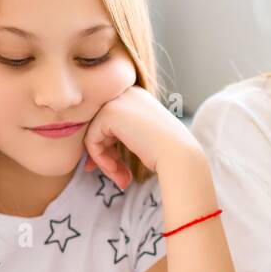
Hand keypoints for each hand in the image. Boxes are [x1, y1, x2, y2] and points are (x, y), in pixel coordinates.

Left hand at [82, 85, 197, 188]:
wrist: (178, 154)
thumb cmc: (166, 152)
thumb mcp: (142, 138)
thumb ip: (121, 137)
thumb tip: (92, 153)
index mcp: (136, 96)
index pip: (110, 123)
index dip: (109, 148)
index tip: (116, 169)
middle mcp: (125, 93)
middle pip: (99, 127)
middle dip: (104, 156)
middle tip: (118, 177)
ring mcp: (116, 100)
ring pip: (93, 134)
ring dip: (103, 161)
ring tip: (120, 178)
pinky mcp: (109, 113)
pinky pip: (91, 140)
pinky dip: (100, 159)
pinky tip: (115, 169)